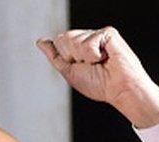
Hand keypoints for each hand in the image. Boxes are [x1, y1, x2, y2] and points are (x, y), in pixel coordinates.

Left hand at [37, 27, 158, 127]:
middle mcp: (87, 38)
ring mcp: (97, 35)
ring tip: (99, 62)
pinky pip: (87, 42)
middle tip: (90, 66)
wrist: (119, 90)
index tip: (81, 68)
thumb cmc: (99, 84)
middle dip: (72, 56)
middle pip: (63, 38)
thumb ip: (55, 56)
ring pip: (73, 39)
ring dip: (83, 57)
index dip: (66, 59)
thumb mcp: (69, 72)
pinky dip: (94, 55)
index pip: (58, 42)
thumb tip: (40, 41)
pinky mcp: (108, 33)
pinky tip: (106, 58)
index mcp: (78, 46)